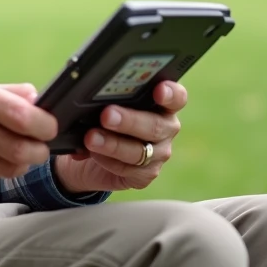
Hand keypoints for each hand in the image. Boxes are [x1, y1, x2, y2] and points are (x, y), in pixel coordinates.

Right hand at [0, 78, 57, 190]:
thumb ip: (7, 94)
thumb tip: (40, 100)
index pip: (25, 115)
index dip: (46, 126)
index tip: (48, 128)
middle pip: (23, 148)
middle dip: (38, 151)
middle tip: (37, 148)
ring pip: (12, 167)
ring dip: (19, 164)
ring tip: (11, 154)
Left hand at [54, 80, 186, 194]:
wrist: (90, 155)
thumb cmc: (101, 120)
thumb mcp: (103, 105)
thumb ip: (105, 99)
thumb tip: (90, 99)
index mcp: (162, 104)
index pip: (176, 98)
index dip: (170, 94)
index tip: (158, 91)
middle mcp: (166, 128)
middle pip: (155, 126)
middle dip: (129, 121)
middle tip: (107, 116)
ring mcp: (159, 154)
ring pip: (140, 151)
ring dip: (113, 144)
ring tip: (91, 138)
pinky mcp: (145, 175)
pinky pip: (128, 169)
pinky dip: (107, 160)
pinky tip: (93, 153)